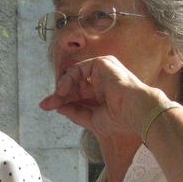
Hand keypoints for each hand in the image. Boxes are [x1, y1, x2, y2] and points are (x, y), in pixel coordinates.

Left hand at [39, 56, 156, 139]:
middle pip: (74, 84)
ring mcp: (103, 71)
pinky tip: (63, 91)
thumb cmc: (120, 118)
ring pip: (75, 75)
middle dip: (60, 94)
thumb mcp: (91, 118)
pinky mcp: (101, 63)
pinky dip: (68, 78)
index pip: (78, 94)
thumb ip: (74, 111)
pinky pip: (78, 69)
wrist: (136, 112)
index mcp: (103, 93)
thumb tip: (57, 107)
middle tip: (47, 104)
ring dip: (62, 87)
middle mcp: (103, 79)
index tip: (48, 107)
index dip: (63, 100)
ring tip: (57, 98)